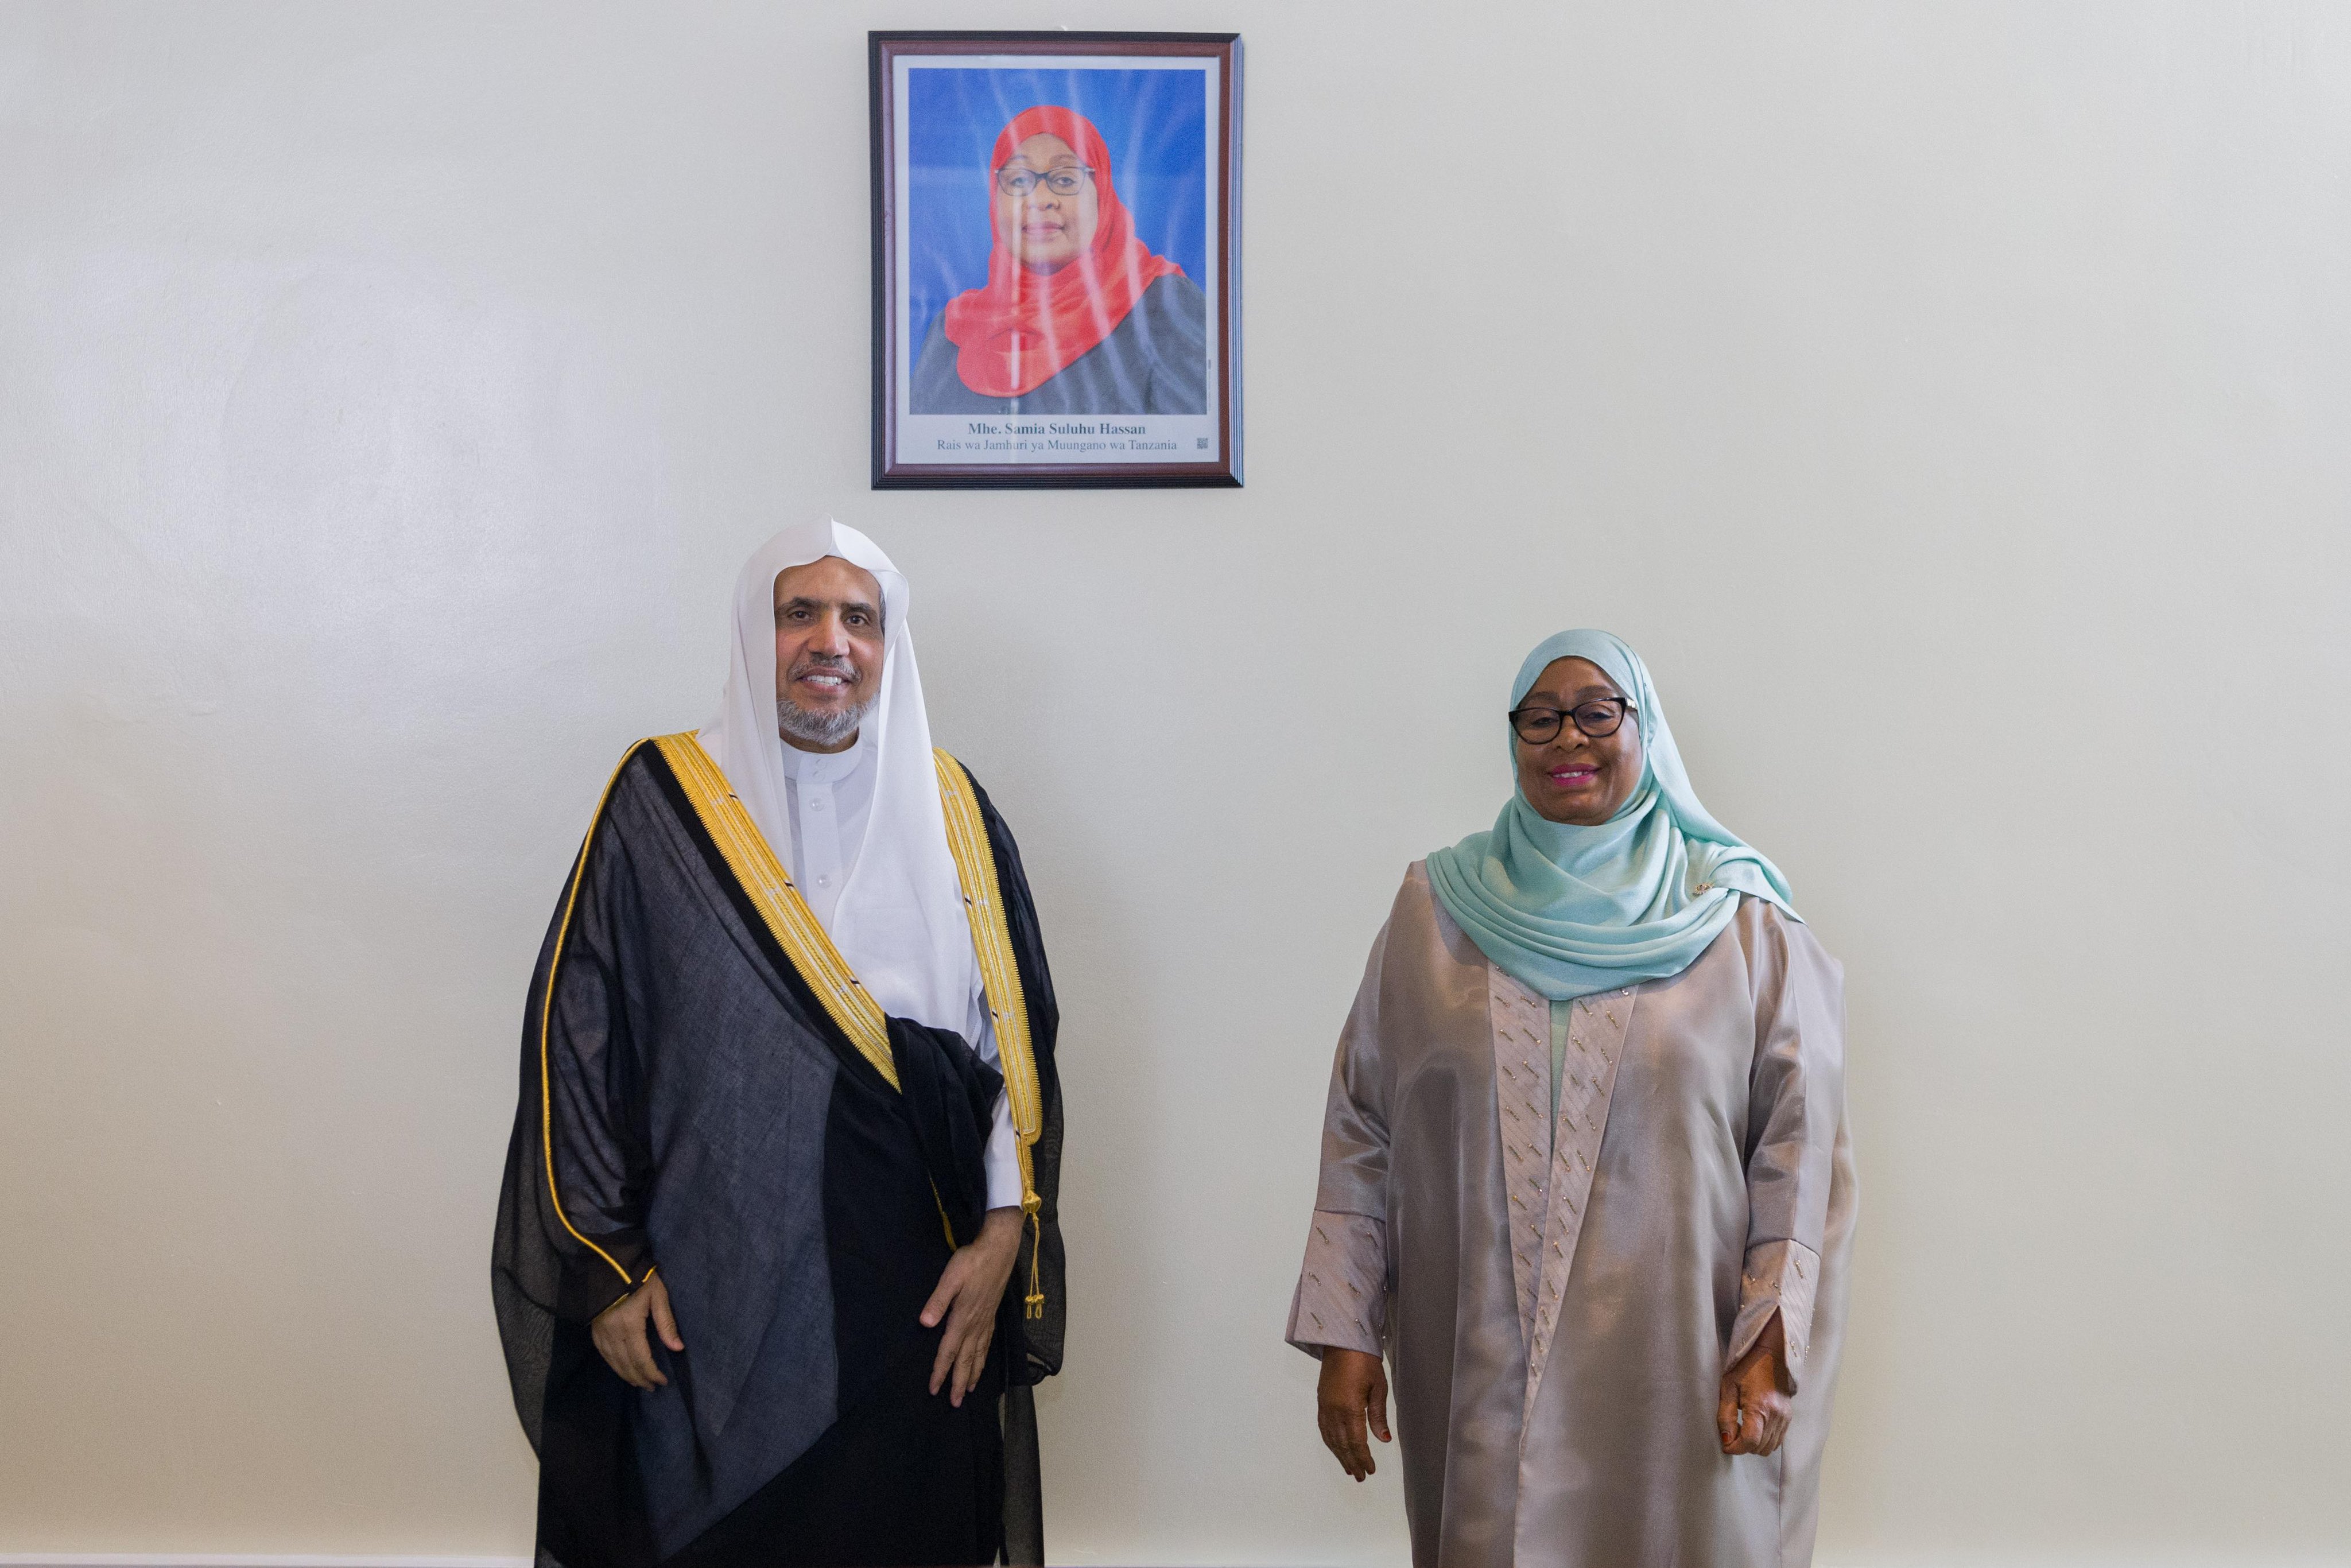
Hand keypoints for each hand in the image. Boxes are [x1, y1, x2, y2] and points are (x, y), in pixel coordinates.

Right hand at [592, 1272, 683, 1390]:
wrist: (608, 1264)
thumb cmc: (639, 1277)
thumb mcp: (658, 1295)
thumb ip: (666, 1323)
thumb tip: (677, 1348)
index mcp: (630, 1326)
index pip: (641, 1359)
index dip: (652, 1373)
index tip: (662, 1382)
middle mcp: (612, 1333)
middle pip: (627, 1365)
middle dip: (641, 1378)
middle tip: (652, 1387)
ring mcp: (601, 1333)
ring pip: (614, 1363)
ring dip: (627, 1376)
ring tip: (639, 1383)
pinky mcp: (594, 1330)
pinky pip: (604, 1355)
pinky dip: (614, 1366)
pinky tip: (622, 1370)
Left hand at [921, 1207, 1022, 1406]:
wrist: (999, 1250)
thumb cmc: (972, 1261)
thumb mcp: (950, 1277)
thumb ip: (938, 1301)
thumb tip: (925, 1324)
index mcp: (962, 1318)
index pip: (948, 1351)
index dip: (940, 1371)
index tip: (934, 1389)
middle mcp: (975, 1324)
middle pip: (965, 1360)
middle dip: (958, 1382)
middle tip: (953, 1403)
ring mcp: (986, 1321)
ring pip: (978, 1355)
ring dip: (972, 1374)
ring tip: (967, 1391)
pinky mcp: (992, 1314)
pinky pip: (987, 1343)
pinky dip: (983, 1358)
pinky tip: (982, 1362)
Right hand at [1316, 1347, 1391, 1480]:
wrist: (1342, 1341)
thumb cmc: (1364, 1361)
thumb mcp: (1378, 1387)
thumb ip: (1378, 1415)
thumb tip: (1383, 1439)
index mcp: (1349, 1407)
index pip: (1356, 1441)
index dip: (1363, 1458)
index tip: (1370, 1470)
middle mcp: (1334, 1410)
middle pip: (1342, 1444)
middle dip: (1352, 1462)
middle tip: (1360, 1476)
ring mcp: (1325, 1406)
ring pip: (1331, 1438)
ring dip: (1340, 1455)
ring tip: (1349, 1468)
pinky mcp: (1321, 1401)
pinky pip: (1323, 1428)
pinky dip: (1330, 1442)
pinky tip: (1336, 1448)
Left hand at [1718, 1309, 1791, 1455]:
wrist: (1772, 1354)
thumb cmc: (1746, 1367)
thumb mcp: (1728, 1387)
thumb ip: (1725, 1416)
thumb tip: (1726, 1440)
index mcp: (1759, 1407)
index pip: (1749, 1442)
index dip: (1735, 1448)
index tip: (1725, 1443)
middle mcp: (1776, 1416)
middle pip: (1759, 1448)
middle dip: (1742, 1446)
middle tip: (1732, 1432)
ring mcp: (1785, 1418)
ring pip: (1769, 1448)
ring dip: (1754, 1445)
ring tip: (1743, 1428)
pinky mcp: (1789, 1418)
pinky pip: (1777, 1441)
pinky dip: (1765, 1440)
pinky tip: (1755, 1427)